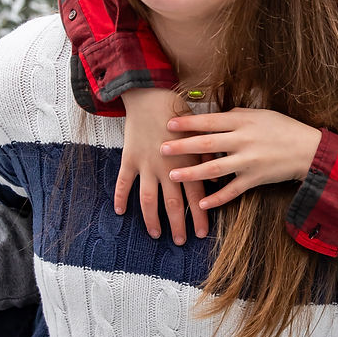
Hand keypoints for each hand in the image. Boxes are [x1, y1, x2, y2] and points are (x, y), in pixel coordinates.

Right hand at [115, 89, 208, 242]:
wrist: (150, 95)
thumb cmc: (179, 113)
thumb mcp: (200, 134)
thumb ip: (207, 158)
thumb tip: (218, 180)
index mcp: (187, 162)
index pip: (196, 196)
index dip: (200, 216)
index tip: (202, 233)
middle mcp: (166, 168)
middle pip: (173, 204)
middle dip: (178, 225)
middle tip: (181, 241)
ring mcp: (146, 165)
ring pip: (148, 199)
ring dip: (152, 219)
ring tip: (156, 234)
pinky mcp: (130, 159)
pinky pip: (123, 182)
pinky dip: (120, 197)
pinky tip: (119, 211)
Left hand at [162, 110, 321, 211]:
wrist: (309, 150)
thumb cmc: (283, 128)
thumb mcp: (261, 115)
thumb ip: (237, 115)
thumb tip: (215, 116)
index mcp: (243, 122)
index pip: (210, 121)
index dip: (189, 123)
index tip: (169, 124)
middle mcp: (244, 141)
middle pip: (207, 143)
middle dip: (182, 147)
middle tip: (162, 149)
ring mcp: (249, 161)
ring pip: (215, 168)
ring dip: (192, 173)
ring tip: (173, 176)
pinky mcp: (255, 179)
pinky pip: (232, 190)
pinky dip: (217, 198)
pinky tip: (201, 203)